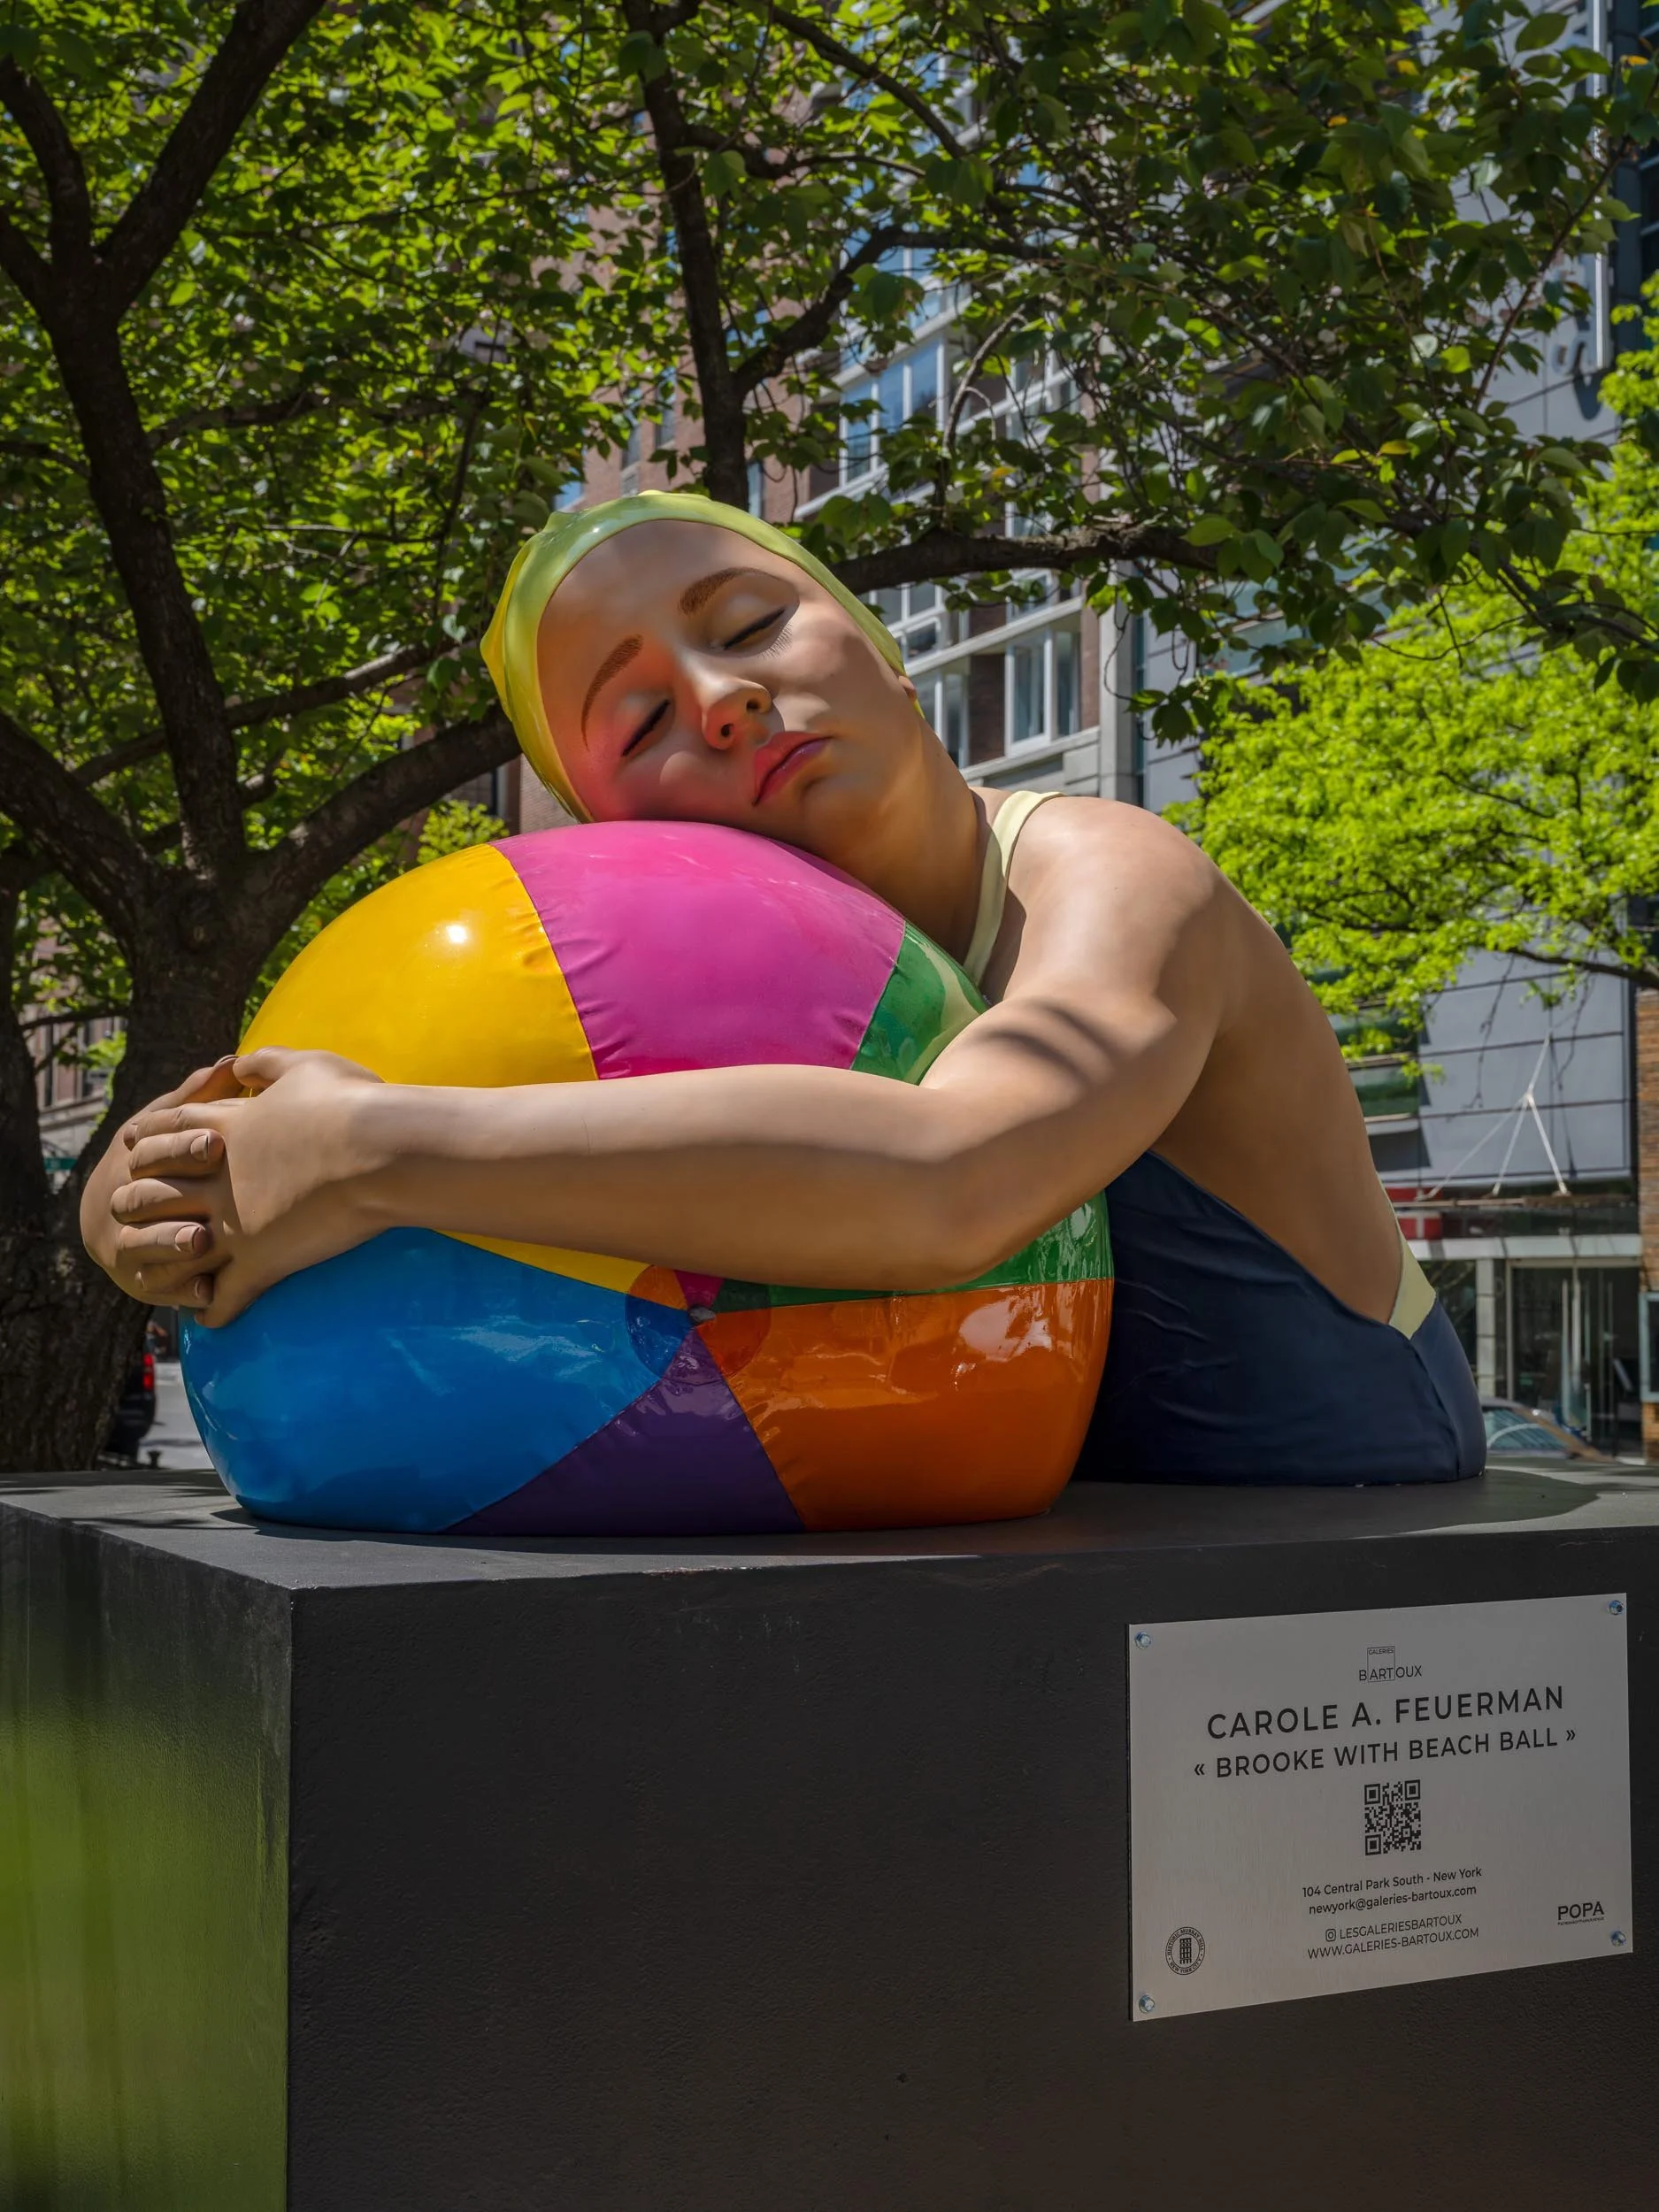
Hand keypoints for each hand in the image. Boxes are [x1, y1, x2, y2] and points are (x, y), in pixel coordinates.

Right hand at [80, 1056, 243, 1307]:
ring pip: (145, 1247)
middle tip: (215, 1189)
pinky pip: (162, 1289)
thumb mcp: (171, 1128)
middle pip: (143, 1198)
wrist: (112, 1222)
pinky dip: (185, 1290)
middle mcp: (125, 1202)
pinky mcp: (149, 1282)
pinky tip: (211, 1291)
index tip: (217, 1141)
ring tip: (200, 1241)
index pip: (150, 1149)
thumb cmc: (161, 1163)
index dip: (180, 1146)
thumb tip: (233, 1063)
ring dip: (171, 1245)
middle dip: (176, 1195)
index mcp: (133, 1160)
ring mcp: (132, 1245)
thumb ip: (199, 1101)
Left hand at [109, 1047, 386, 1326]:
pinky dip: (212, 1311)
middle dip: (137, 1206)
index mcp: (222, 1131)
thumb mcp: (305, 1065)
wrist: (378, 1151)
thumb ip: (267, 1062)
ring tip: (154, 1280)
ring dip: (163, 1267)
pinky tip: (207, 1319)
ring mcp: (233, 1226)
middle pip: (152, 1195)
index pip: (165, 1134)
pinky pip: (222, 1297)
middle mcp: (215, 1181)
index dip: (148, 1140)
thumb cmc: (348, 1104)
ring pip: (174, 1253)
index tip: (134, 1147)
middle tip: (127, 1215)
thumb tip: (242, 1062)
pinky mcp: (258, 1263)